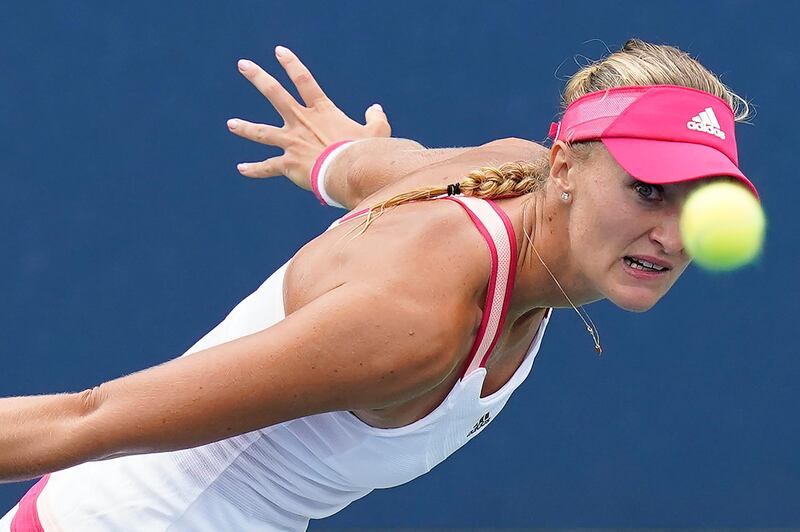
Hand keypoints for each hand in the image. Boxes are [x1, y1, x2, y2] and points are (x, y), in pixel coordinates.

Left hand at [227, 46, 390, 190]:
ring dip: (245, 127)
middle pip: (275, 94)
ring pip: (262, 132)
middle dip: (258, 78)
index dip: (291, 64)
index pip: (304, 80)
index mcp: (322, 111)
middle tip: (243, 65)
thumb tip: (375, 108)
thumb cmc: (365, 151)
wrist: (348, 171)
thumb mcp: (378, 131)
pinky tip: (242, 169)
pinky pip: (267, 167)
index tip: (279, 51)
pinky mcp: (288, 164)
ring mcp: (292, 142)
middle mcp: (302, 122)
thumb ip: (376, 118)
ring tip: (231, 124)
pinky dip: (255, 169)